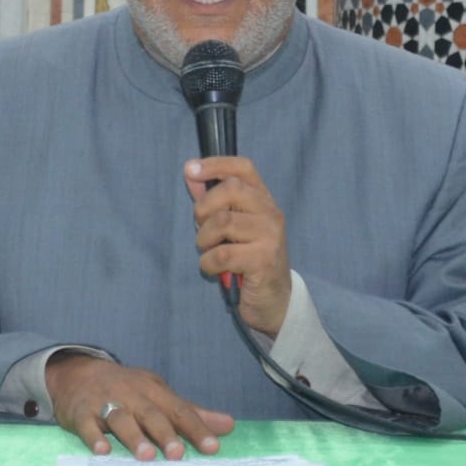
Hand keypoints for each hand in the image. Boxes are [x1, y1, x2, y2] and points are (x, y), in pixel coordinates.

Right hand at [45, 352, 234, 460]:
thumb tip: (229, 425)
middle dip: (165, 433)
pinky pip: (87, 424)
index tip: (212, 448)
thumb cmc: (126, 390)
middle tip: (178, 454)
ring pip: (121, 418)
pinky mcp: (81, 412)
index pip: (178, 409)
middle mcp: (131, 395)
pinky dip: (94, 437)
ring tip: (147, 456)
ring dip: (133, 436)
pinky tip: (102, 451)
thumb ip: (191, 413)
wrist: (77, 373)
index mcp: (153, 391)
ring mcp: (105, 402)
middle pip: (151, 414)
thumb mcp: (157, 395)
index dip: (195, 428)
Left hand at [185, 156, 291, 336]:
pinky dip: (208, 263)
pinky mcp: (264, 260)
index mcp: (263, 200)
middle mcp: (271, 213)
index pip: (243, 167)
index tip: (190, 169)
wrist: (274, 301)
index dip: (216, 164)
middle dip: (204, 208)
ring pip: (222, 221)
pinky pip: (222, 254)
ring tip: (209, 250)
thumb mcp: (231, 226)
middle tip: (202, 228)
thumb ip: (212, 199)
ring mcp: (271, 236)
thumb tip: (190, 172)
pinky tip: (213, 269)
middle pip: (230, 190)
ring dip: (204, 239)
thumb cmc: (247, 258)